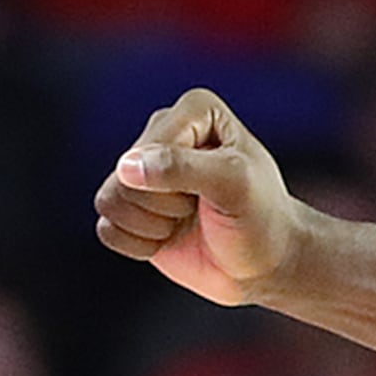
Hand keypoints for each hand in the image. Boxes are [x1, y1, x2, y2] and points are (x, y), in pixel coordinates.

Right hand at [93, 91, 311, 308]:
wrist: (269, 264)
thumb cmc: (261, 218)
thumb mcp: (236, 185)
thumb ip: (184, 167)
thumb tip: (127, 167)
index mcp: (194, 111)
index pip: (151, 148)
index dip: (181, 181)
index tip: (222, 187)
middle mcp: (162, 134)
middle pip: (124, 175)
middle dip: (167, 204)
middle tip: (204, 208)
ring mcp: (142, 172)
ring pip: (109, 201)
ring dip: (152, 226)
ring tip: (187, 221)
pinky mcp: (130, 209)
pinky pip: (107, 229)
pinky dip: (139, 244)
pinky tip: (168, 239)